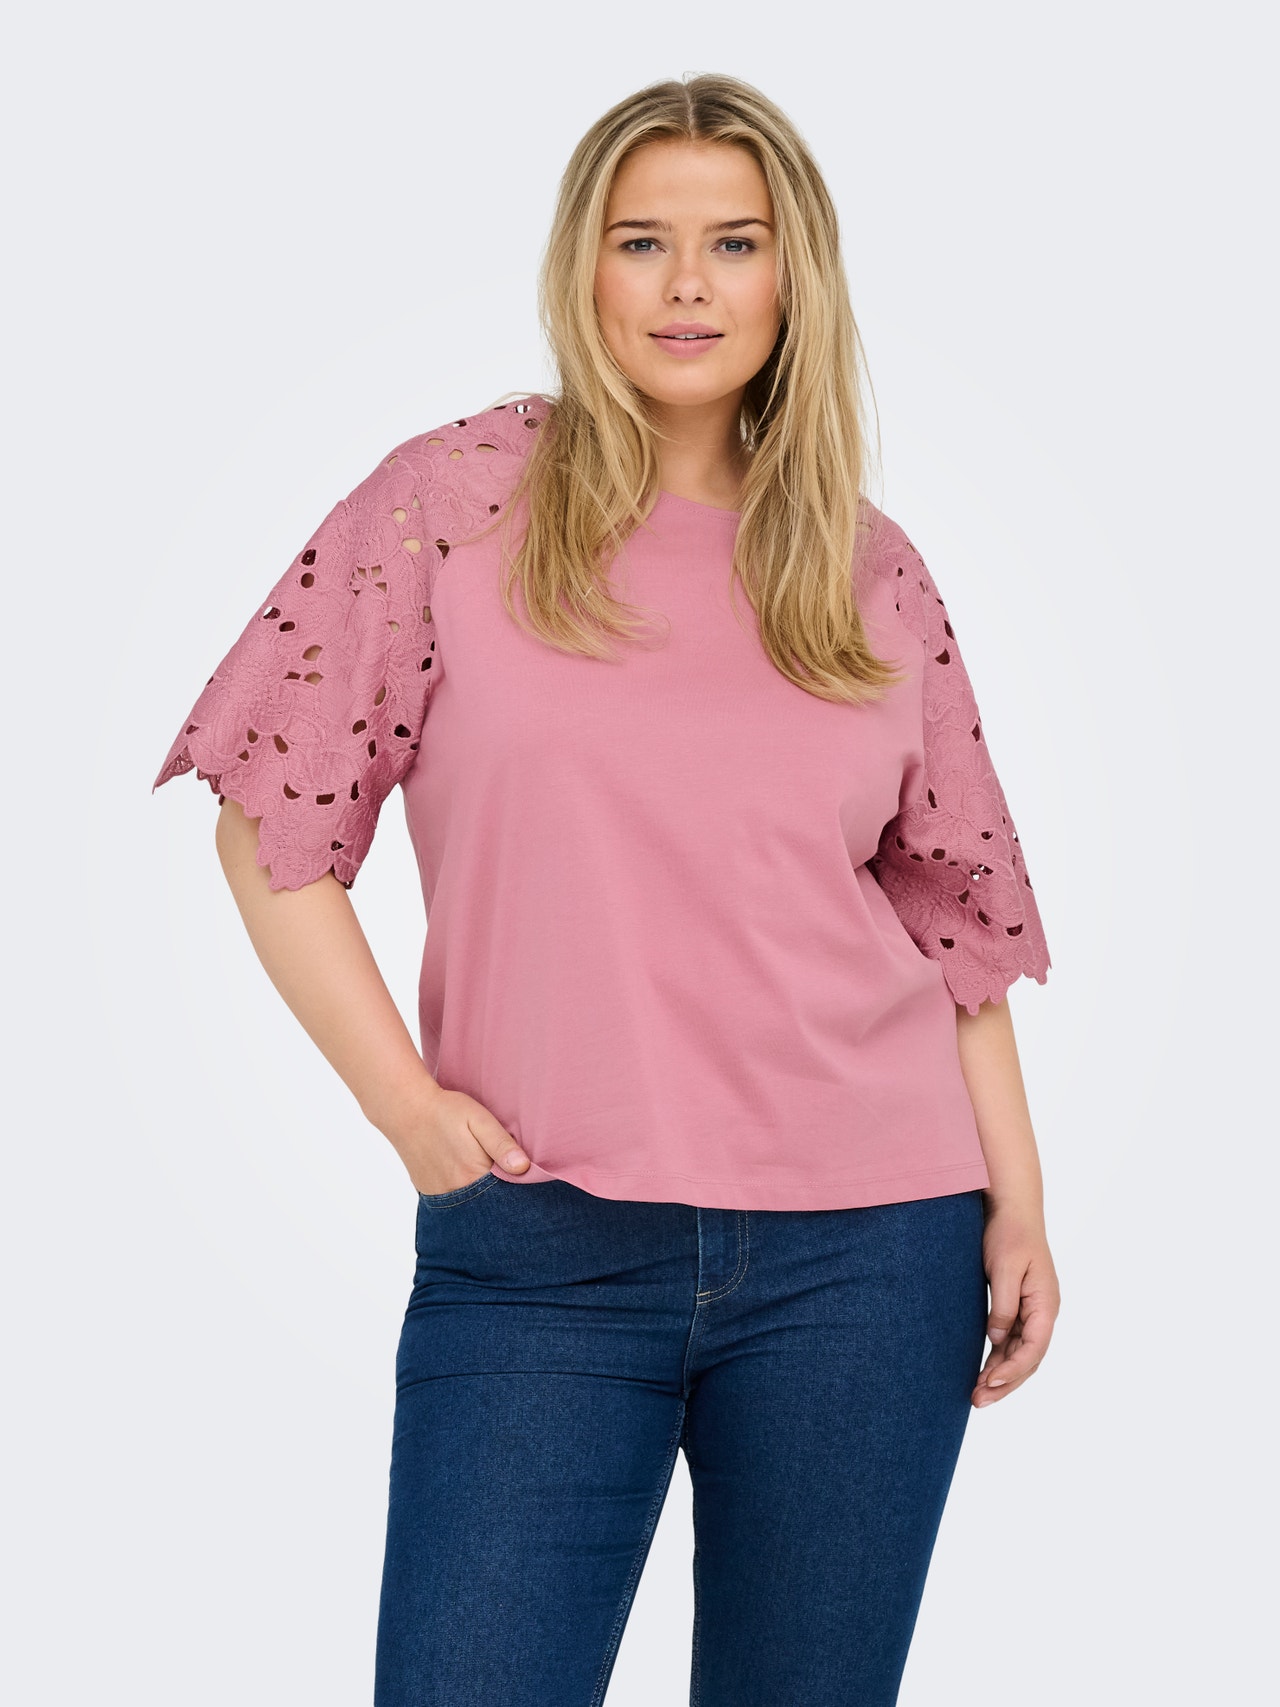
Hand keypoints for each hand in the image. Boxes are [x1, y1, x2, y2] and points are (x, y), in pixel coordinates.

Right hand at [390, 1083, 531, 1195]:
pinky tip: (466, 1177)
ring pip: (470, 1206)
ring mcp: (439, 1195)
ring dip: (481, 1197)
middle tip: (501, 1172)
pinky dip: (463, 1195)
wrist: (406, 1109)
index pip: (505, 1195)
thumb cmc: (445, 1111)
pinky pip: (452, 1202)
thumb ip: (501, 1144)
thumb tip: (523, 1167)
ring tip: (482, 1173)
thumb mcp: (479, 1120)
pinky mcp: (428, 1192)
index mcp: (472, 1176)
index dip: (518, 1188)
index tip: (523, 1177)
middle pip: (488, 1205)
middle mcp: (455, 1193)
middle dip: (500, 1196)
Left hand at [972, 1203, 1059, 1407]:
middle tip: (978, 1401)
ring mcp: (1032, 1311)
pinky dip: (998, 1359)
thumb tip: (997, 1338)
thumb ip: (1003, 1305)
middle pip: (1028, 1358)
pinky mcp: (1018, 1307)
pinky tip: (983, 1374)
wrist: (1011, 1209)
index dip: (1012, 1370)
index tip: (989, 1382)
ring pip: (1020, 1354)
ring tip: (977, 1396)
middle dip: (1005, 1383)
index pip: (1034, 1348)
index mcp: (1046, 1303)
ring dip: (1000, 1376)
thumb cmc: (1009, 1233)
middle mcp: (1043, 1312)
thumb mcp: (1004, 1267)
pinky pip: (1011, 1342)